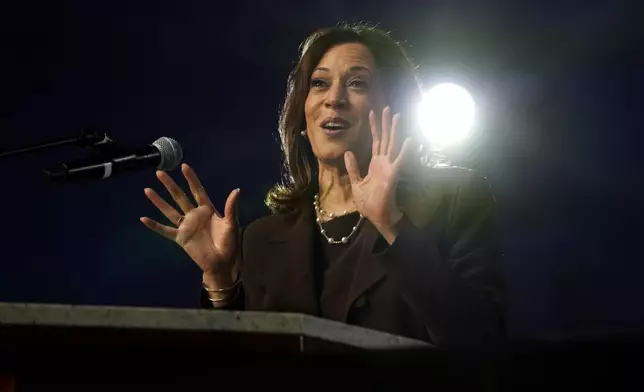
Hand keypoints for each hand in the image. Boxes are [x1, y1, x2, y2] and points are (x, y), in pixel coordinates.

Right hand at [140, 163, 240, 277]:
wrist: (221, 262)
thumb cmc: (228, 243)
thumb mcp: (231, 224)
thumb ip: (231, 208)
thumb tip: (237, 190)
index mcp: (207, 210)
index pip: (197, 191)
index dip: (191, 179)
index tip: (184, 166)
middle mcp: (194, 215)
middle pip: (180, 197)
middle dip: (170, 185)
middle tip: (160, 173)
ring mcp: (186, 226)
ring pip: (169, 210)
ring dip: (158, 201)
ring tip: (147, 190)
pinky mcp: (180, 237)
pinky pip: (165, 230)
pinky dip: (154, 225)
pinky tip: (143, 219)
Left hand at [344, 106, 411, 241]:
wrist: (377, 217)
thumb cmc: (369, 203)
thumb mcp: (356, 183)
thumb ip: (353, 168)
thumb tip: (348, 152)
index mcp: (375, 164)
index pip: (375, 141)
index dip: (373, 128)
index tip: (371, 113)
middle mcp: (383, 163)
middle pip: (384, 139)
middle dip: (385, 124)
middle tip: (387, 108)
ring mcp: (389, 168)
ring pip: (392, 145)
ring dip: (395, 131)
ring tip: (397, 116)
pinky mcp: (393, 175)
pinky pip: (400, 161)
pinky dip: (405, 151)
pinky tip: (409, 139)